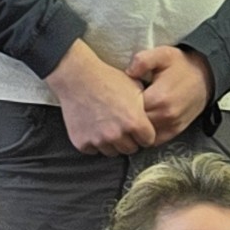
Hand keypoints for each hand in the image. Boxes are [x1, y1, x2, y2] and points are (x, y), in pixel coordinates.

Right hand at [48, 39, 157, 156]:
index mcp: (134, 122)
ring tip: (107, 125)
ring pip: (112, 152)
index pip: (148, 141)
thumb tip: (152, 118)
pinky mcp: (82, 142)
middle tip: (122, 126)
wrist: (77, 76)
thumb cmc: (107, 79)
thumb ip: (145, 108)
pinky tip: (93, 127)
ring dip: (112, 143)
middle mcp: (117, 135)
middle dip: (129, 140)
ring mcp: (99, 140)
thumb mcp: (135, 88)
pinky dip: (94, 142)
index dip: (145, 134)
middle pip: (131, 149)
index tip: (139, 129)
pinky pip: (93, 150)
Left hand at [128, 45, 212, 144]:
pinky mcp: (176, 131)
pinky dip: (147, 134)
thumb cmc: (182, 65)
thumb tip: (128, 72)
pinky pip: (155, 140)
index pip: (129, 109)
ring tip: (133, 114)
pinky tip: (144, 122)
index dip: (121, 104)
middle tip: (124, 105)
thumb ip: (143, 60)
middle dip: (128, 117)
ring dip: (137, 127)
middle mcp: (165, 115)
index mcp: (159, 98)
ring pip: (143, 135)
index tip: (121, 96)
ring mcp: (172, 125)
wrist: (206, 76)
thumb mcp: (162, 54)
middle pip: (135, 124)